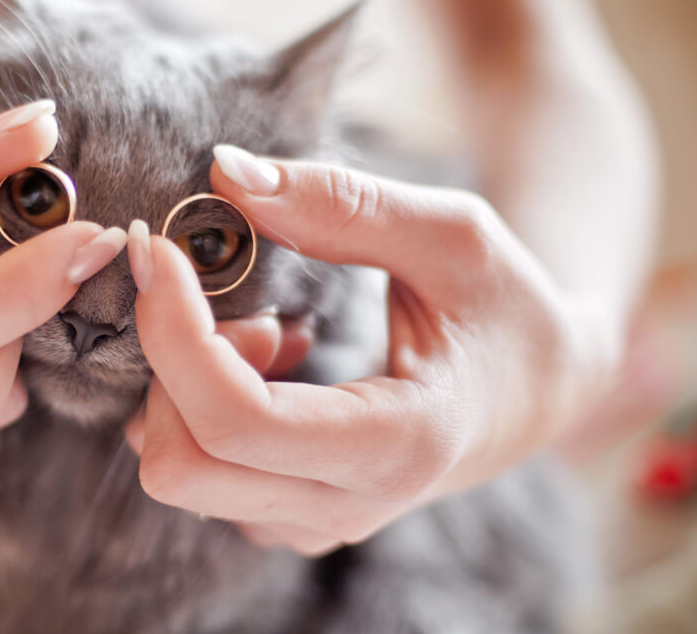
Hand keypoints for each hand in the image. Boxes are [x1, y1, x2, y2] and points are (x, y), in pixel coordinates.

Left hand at [122, 145, 618, 555]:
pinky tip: (273, 364)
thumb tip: (225, 171)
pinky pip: (201, 472)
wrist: (538, 387)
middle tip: (219, 293)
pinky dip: (202, 408)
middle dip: (169, 364)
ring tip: (275, 331)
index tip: (158, 249)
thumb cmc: (505, 302)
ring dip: (190, 384)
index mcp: (401, 443)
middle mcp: (351, 506)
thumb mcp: (451, 233)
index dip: (172, 332)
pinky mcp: (290, 518)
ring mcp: (316, 525)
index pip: (235, 419)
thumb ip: (340, 202)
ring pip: (179, 470)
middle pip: (181, 464)